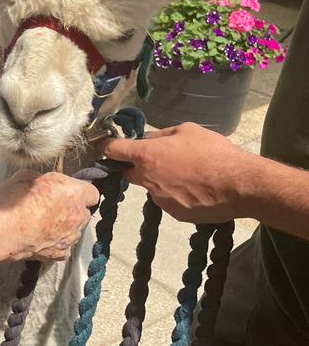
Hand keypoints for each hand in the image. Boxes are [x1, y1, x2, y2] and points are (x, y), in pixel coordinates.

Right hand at [0, 170, 99, 261]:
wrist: (0, 229)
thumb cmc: (12, 200)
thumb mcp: (28, 176)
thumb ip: (47, 181)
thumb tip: (49, 185)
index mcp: (74, 193)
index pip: (93, 192)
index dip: (81, 191)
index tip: (69, 191)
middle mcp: (77, 216)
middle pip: (84, 212)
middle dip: (73, 209)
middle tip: (53, 206)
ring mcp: (70, 237)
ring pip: (75, 230)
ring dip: (65, 226)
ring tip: (43, 224)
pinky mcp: (60, 254)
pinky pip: (64, 246)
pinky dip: (56, 242)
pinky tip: (40, 237)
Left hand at [99, 123, 249, 223]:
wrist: (240, 185)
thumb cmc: (214, 152)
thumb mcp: (186, 131)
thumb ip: (161, 135)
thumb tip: (147, 140)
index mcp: (146, 156)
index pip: (113, 150)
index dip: (107, 147)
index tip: (105, 146)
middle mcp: (147, 180)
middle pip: (130, 173)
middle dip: (139, 167)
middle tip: (161, 161)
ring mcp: (160, 199)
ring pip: (152, 188)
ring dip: (162, 181)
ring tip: (189, 176)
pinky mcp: (174, 214)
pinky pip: (169, 201)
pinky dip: (176, 195)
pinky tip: (196, 190)